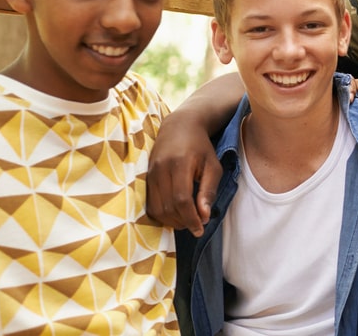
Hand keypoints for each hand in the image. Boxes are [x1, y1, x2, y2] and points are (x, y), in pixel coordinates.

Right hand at [146, 112, 222, 236]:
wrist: (179, 127)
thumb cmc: (201, 147)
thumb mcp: (213, 166)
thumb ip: (208, 191)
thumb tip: (204, 216)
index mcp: (180, 164)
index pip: (182, 199)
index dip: (190, 218)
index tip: (200, 229)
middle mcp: (161, 169)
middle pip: (168, 206)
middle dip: (182, 222)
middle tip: (196, 225)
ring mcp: (150, 173)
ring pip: (156, 208)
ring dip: (171, 221)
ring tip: (186, 221)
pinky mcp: (145, 177)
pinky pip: (149, 203)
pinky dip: (161, 214)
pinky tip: (174, 214)